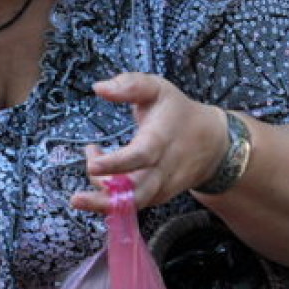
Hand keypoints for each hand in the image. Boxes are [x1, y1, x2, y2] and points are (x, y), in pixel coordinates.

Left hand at [70, 72, 226, 212]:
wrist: (212, 144)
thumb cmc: (178, 113)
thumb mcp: (158, 89)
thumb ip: (130, 85)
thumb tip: (99, 87)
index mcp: (161, 140)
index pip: (139, 156)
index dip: (115, 163)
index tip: (92, 163)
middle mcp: (162, 170)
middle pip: (134, 195)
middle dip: (104, 201)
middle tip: (76, 199)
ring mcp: (160, 188)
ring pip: (129, 203)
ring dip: (101, 194)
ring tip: (91, 160)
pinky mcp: (156, 198)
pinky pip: (130, 204)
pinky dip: (110, 192)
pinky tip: (102, 169)